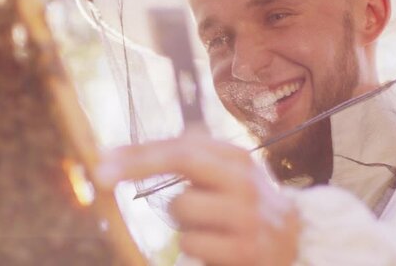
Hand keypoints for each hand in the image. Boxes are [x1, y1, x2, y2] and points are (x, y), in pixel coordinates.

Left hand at [95, 128, 300, 265]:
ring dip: (180, 221)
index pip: (180, 145)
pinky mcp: (246, 249)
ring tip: (205, 226)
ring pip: (181, 208)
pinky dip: (193, 246)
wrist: (295, 244)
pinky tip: (215, 246)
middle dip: (136, 165)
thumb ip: (188, 160)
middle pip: (180, 160)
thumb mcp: (223, 177)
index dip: (138, 150)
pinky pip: (190, 242)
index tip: (102, 157)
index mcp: (235, 158)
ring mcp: (248, 214)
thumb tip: (122, 153)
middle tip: (100, 175)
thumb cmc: (243, 207)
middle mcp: (244, 179)